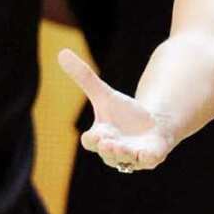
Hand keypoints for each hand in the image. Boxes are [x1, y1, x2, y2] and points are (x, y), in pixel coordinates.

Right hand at [58, 48, 175, 171]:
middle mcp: (114, 150)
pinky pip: (148, 160)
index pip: (90, 142)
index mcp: (101, 137)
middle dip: (108, 149)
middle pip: (107, 153)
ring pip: (126, 160)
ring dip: (124, 154)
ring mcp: (133, 156)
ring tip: (123, 148)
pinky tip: (148, 153)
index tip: (93, 135)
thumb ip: (84, 78)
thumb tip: (62, 52)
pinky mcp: (150, 156)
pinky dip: (147, 158)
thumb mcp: (104, 94)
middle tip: (108, 143)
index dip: (92, 140)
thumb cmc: (123, 113)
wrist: (151, 124)